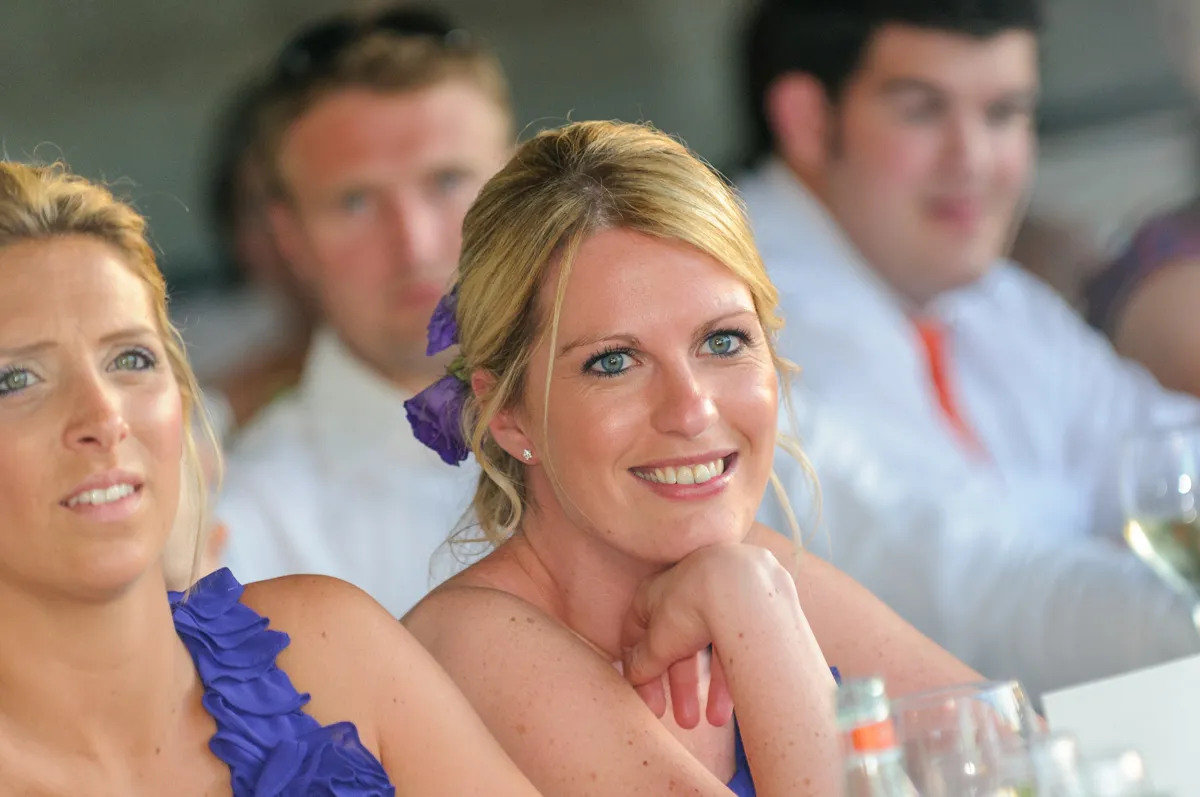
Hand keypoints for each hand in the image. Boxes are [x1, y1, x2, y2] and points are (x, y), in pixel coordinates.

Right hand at [620, 544, 796, 728]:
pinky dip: (727, 678)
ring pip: (703, 651)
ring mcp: (711, 600)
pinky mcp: (740, 611)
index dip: (635, 668)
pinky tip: (727, 708)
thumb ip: (644, 662)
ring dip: (703, 689)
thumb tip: (633, 676)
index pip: (635, 634)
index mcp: (651, 595)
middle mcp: (681, 595)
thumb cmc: (690, 605)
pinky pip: (729, 648)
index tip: (641, 699)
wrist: (742, 583)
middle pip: (672, 647)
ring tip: (709, 723)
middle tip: (681, 721)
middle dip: (675, 688)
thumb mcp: (659, 641)